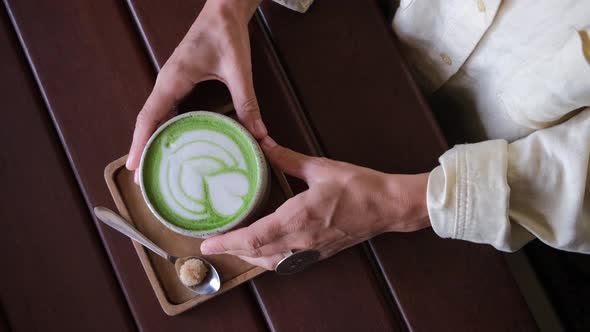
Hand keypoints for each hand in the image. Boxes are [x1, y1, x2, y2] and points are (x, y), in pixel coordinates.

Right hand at [126, 0, 264, 180]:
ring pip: (154, 116)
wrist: (223, 9)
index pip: (148, 117)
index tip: (133, 169)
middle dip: (142, 150)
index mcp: (172, 80)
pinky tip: (172, 144)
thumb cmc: (226, 34)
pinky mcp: (178, 81)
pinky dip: (163, 128)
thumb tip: (260, 135)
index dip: (139, 144)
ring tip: (152, 169)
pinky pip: (165, 109)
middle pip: (147, 122)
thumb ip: (247, 103)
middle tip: (143, 181)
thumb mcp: (238, 70)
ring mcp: (170, 82)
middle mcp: (165, 82)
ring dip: (151, 140)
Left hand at [200, 137, 430, 269]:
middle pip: (257, 255)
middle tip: (213, 243)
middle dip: (232, 252)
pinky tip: (264, 251)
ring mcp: (311, 250)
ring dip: (249, 258)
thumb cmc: (359, 186)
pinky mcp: (320, 253)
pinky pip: (288, 264)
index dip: (228, 243)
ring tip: (234, 247)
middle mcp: (301, 240)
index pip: (254, 237)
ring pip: (271, 263)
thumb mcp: (320, 168)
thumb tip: (263, 143)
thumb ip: (287, 158)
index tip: (207, 243)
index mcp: (298, 218)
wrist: (389, 206)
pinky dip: (269, 260)